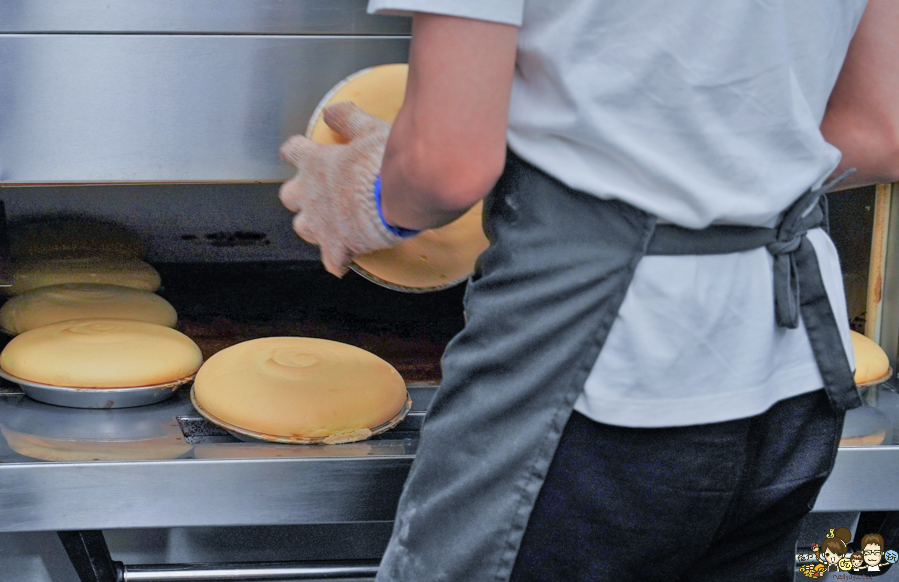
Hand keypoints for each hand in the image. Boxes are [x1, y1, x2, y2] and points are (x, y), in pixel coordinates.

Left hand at [279, 103, 404, 276]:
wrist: (400, 194)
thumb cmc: (385, 161)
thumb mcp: (368, 129)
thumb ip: (347, 119)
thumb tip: (330, 112)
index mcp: (315, 163)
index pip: (292, 152)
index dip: (296, 151)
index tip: (299, 152)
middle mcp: (311, 194)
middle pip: (289, 196)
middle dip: (300, 193)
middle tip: (318, 191)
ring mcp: (322, 224)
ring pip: (302, 228)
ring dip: (314, 225)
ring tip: (330, 223)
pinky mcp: (339, 247)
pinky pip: (332, 261)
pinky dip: (338, 260)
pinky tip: (346, 258)